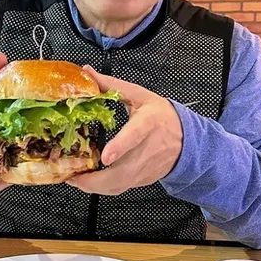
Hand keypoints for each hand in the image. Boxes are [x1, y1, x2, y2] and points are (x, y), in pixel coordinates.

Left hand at [67, 68, 182, 195]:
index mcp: (148, 123)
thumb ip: (112, 85)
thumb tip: (87, 71)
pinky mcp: (143, 180)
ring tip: (74, 180)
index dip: (120, 147)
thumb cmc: (161, 115)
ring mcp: (146, 168)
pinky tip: (88, 182)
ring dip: (95, 187)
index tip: (106, 157)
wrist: (188, 139)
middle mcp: (148, 150)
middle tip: (72, 176)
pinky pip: (121, 188)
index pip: (135, 137)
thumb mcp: (139, 95)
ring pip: (120, 185)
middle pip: (123, 172)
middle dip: (96, 180)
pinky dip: (103, 188)